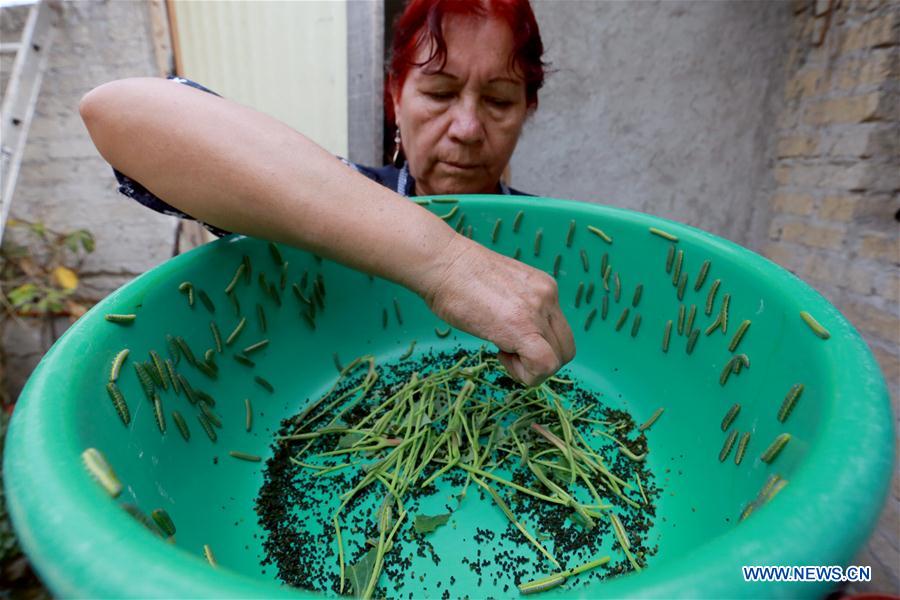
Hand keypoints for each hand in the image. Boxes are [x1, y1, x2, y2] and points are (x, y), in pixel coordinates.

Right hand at [421, 234, 575, 385]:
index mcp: (544, 288)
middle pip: (565, 349)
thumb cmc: (458, 278)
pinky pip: (544, 365)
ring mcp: (538, 311)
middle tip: (509, 352)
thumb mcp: (501, 290)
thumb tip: (518, 337)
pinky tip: (502, 356)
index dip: (540, 347)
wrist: (443, 263)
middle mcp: (548, 297)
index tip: (512, 340)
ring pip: (557, 360)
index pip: (559, 331)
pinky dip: (526, 374)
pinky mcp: (523, 326)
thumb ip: (519, 310)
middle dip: (538, 361)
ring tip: (501, 351)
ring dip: (529, 368)